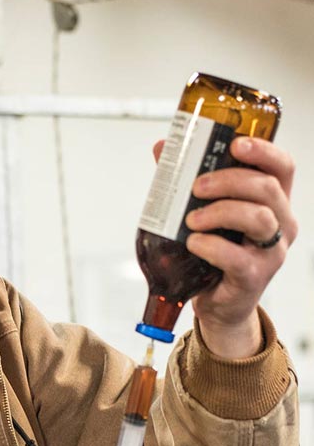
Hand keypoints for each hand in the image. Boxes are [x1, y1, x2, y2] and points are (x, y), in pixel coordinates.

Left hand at [154, 137, 296, 357]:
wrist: (218, 302)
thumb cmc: (215, 252)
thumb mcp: (206, 212)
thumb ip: (187, 181)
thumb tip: (162, 148)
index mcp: (272, 202)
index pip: (282, 168)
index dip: (264, 151)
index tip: (236, 144)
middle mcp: (280, 224)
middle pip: (267, 188)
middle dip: (229, 180)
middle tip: (196, 187)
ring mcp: (271, 252)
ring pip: (259, 218)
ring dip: (220, 212)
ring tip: (191, 219)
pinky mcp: (254, 277)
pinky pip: (238, 258)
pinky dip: (212, 246)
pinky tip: (194, 243)